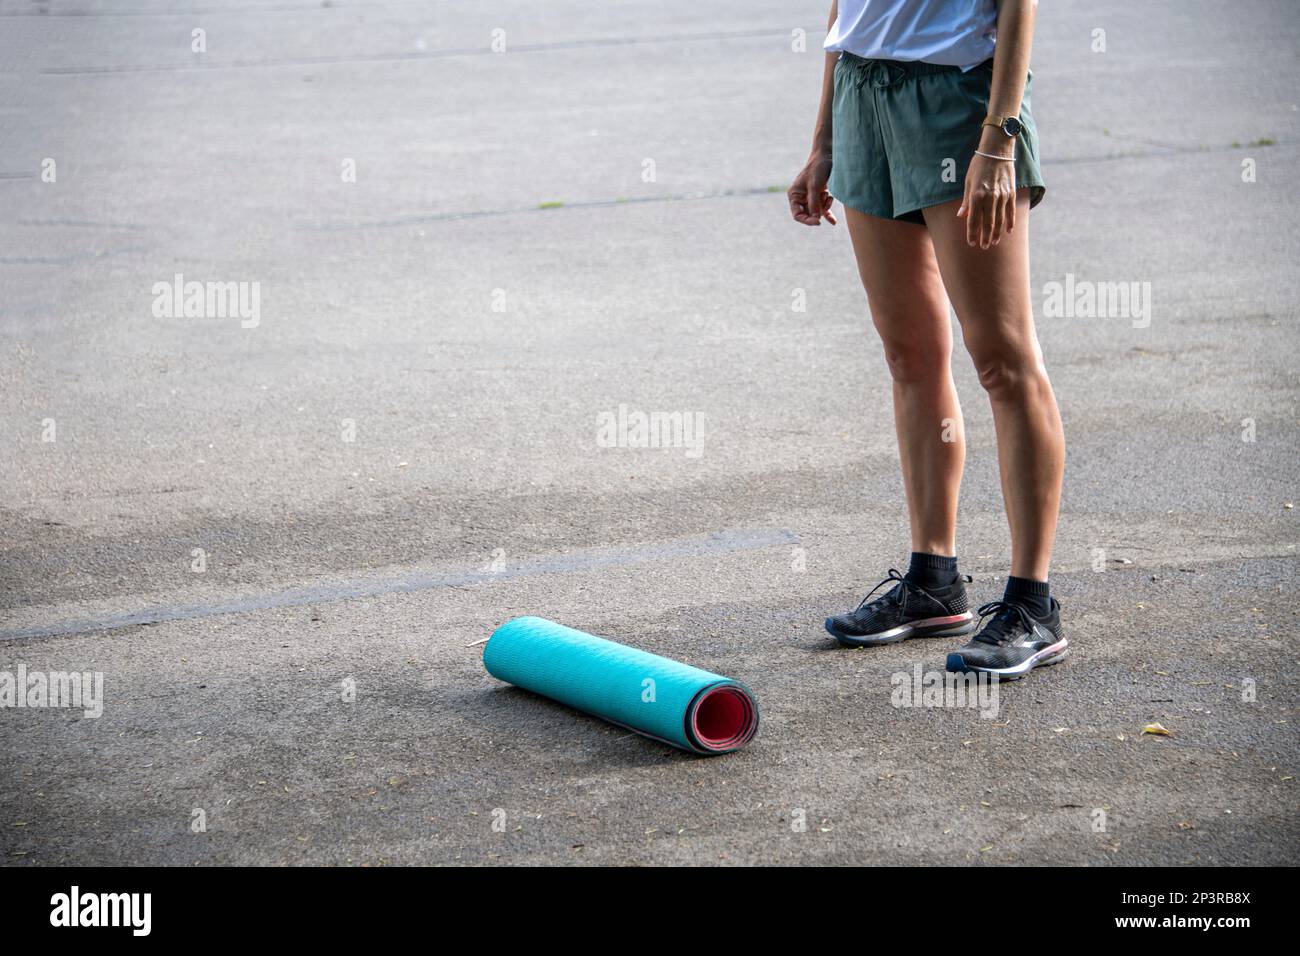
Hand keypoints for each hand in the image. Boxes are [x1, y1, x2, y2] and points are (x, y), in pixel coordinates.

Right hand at [788, 150, 836, 225]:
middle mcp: (801, 198)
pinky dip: (828, 213)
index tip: (817, 222)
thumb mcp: (815, 186)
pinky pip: (824, 209)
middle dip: (817, 212)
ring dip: (824, 207)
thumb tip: (816, 220)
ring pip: (817, 212)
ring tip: (827, 196)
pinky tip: (833, 221)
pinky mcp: (820, 196)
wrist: (828, 155)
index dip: (806, 220)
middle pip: (808, 215)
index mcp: (794, 195)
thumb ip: (814, 203)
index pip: (797, 214)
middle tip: (825, 208)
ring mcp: (811, 197)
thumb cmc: (818, 168)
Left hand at [957, 133, 1016, 248]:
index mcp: (976, 196)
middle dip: (985, 237)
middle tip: (984, 247)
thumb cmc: (978, 166)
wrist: (997, 151)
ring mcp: (1002, 196)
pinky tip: (1008, 231)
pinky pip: (1010, 211)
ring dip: (997, 233)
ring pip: (1000, 220)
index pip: (973, 220)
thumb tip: (961, 216)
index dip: (972, 233)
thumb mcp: (968, 182)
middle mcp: (989, 198)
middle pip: (987, 223)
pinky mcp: (1011, 193)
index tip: (971, 243)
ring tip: (994, 242)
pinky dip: (1010, 222)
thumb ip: (966, 201)